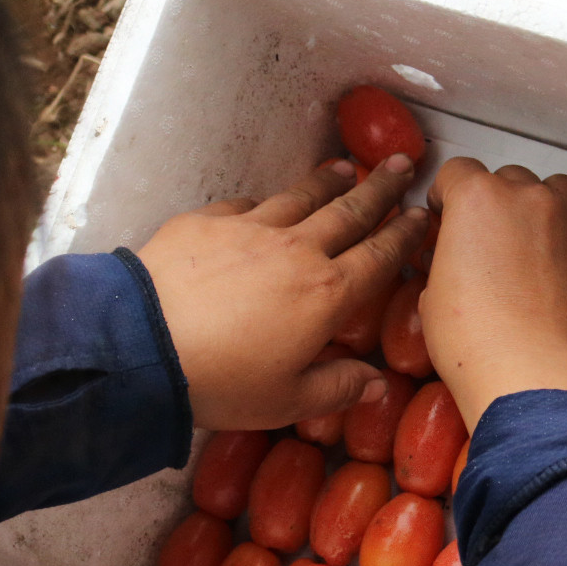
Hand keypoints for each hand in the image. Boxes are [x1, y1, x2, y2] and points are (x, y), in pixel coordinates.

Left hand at [137, 157, 429, 429]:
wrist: (144, 345)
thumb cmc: (221, 382)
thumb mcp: (287, 401)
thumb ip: (338, 388)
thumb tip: (377, 384)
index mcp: (327, 295)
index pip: (378, 256)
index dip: (404, 235)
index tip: (422, 215)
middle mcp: (297, 251)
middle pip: (349, 210)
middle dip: (380, 187)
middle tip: (403, 165)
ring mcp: (251, 230)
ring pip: (300, 197)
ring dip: (327, 181)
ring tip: (345, 167)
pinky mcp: (207, 221)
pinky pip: (246, 206)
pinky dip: (265, 202)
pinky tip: (267, 201)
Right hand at [420, 159, 566, 430]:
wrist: (534, 376)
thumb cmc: (473, 343)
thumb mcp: (433, 297)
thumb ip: (446, 259)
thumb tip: (453, 259)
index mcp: (476, 198)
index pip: (458, 172)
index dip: (449, 195)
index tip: (449, 218)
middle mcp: (528, 195)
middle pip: (510, 179)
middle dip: (499, 205)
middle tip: (494, 244)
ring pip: (558, 191)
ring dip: (545, 210)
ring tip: (538, 248)